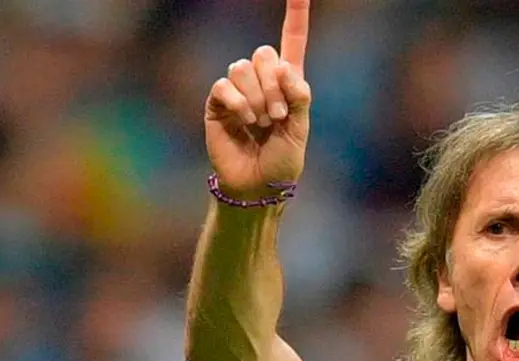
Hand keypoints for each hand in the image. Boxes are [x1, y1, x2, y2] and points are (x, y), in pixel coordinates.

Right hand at [204, 0, 310, 199]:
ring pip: (243, 67)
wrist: (258, 186)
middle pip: (264, 53)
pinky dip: (238, 102)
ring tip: (262, 123)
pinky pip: (224, 85)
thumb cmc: (283, 162)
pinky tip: (245, 121)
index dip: (295, 16)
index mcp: (288, 83)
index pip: (292, 41)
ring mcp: (238, 91)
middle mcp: (262, 82)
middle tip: (279, 116)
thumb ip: (299, 97)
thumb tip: (286, 69)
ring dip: (258, 97)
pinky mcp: (217, 103)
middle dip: (275, 85)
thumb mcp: (301, 130)